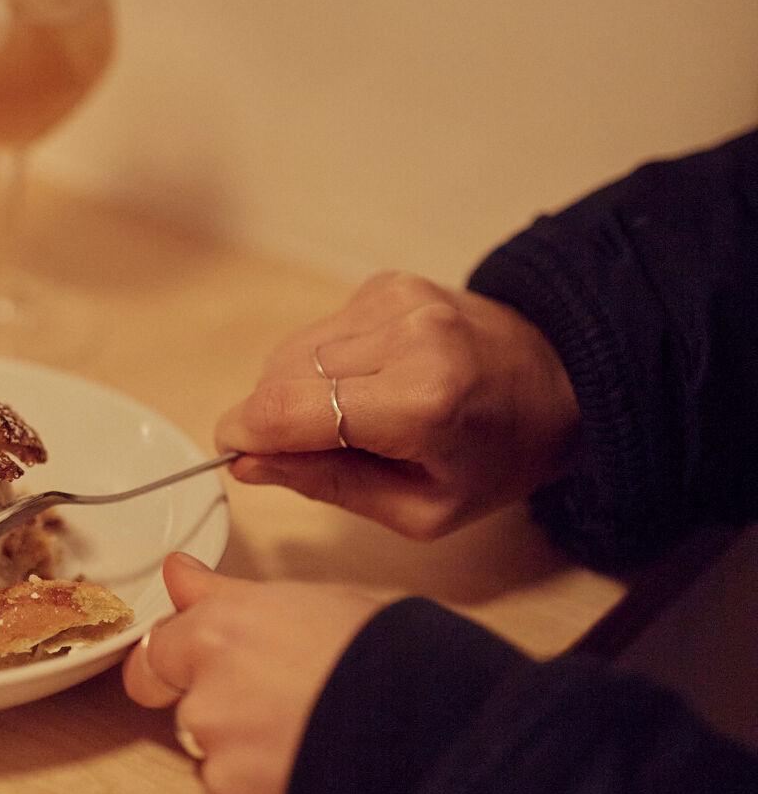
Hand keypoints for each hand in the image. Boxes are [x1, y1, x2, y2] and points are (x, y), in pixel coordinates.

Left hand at [122, 552, 384, 793]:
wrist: (455, 742)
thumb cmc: (401, 658)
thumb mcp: (321, 600)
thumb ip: (232, 594)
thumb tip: (177, 573)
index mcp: (221, 640)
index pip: (155, 658)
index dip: (177, 667)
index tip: (196, 674)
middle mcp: (210, 711)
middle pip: (201, 719)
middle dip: (241, 719)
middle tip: (309, 711)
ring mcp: (230, 786)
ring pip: (231, 779)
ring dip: (266, 773)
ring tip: (335, 755)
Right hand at [215, 271, 579, 540]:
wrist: (561, 383)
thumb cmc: (496, 459)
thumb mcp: (421, 510)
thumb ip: (329, 486)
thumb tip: (247, 463)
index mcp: (419, 402)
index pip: (289, 412)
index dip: (243, 435)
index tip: (233, 455)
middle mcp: (406, 336)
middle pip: (281, 378)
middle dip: (272, 419)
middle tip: (306, 452)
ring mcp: (398, 299)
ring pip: (293, 350)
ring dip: (297, 390)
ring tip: (350, 419)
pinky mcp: (391, 283)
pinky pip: (322, 329)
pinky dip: (324, 363)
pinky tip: (366, 382)